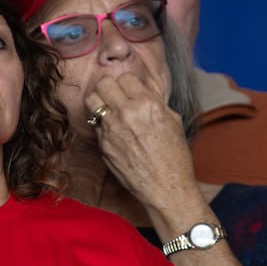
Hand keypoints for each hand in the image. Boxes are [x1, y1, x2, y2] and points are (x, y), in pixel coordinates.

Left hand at [88, 73, 195, 204]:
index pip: (125, 77)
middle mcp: (127, 113)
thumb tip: (141, 92)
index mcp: (148, 104)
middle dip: (109, 87)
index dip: (128, 84)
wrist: (166, 188)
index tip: (131, 92)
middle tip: (114, 96)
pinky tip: (114, 133)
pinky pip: (95, 125)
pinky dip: (102, 125)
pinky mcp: (103, 145)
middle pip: (103, 83)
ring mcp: (112, 130)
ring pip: (92, 100)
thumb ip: (154, 102)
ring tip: (108, 109)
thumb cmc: (174, 157)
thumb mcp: (172, 121)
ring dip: (99, 102)